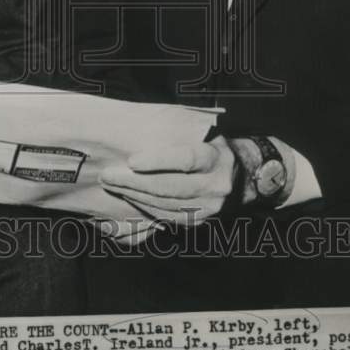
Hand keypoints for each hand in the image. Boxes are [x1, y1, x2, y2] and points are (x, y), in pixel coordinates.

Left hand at [100, 138, 235, 233]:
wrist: (242, 175)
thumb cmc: (212, 145)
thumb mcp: (204, 132)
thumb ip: (180, 132)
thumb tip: (140, 128)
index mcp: (215, 159)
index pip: (186, 160)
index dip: (158, 161)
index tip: (131, 161)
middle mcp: (215, 185)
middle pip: (171, 187)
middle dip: (135, 183)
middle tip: (108, 176)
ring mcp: (209, 207)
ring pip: (166, 205)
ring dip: (134, 196)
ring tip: (112, 186)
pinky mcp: (200, 220)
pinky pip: (167, 217)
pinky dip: (145, 208)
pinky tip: (128, 197)